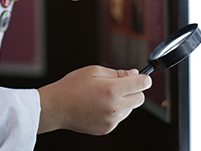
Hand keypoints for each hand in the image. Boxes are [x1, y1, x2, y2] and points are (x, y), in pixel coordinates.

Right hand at [37, 65, 151, 134]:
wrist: (56, 107)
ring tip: (103, 96)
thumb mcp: (93, 71)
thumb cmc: (72, 86)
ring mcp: (111, 120)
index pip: (142, 84)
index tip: (141, 77)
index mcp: (112, 90)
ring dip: (123, 101)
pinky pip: (119, 118)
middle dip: (133, 90)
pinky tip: (99, 106)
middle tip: (118, 85)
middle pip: (140, 98)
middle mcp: (114, 107)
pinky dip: (114, 111)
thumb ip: (117, 72)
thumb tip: (134, 73)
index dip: (143, 78)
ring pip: (130, 109)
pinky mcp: (107, 129)